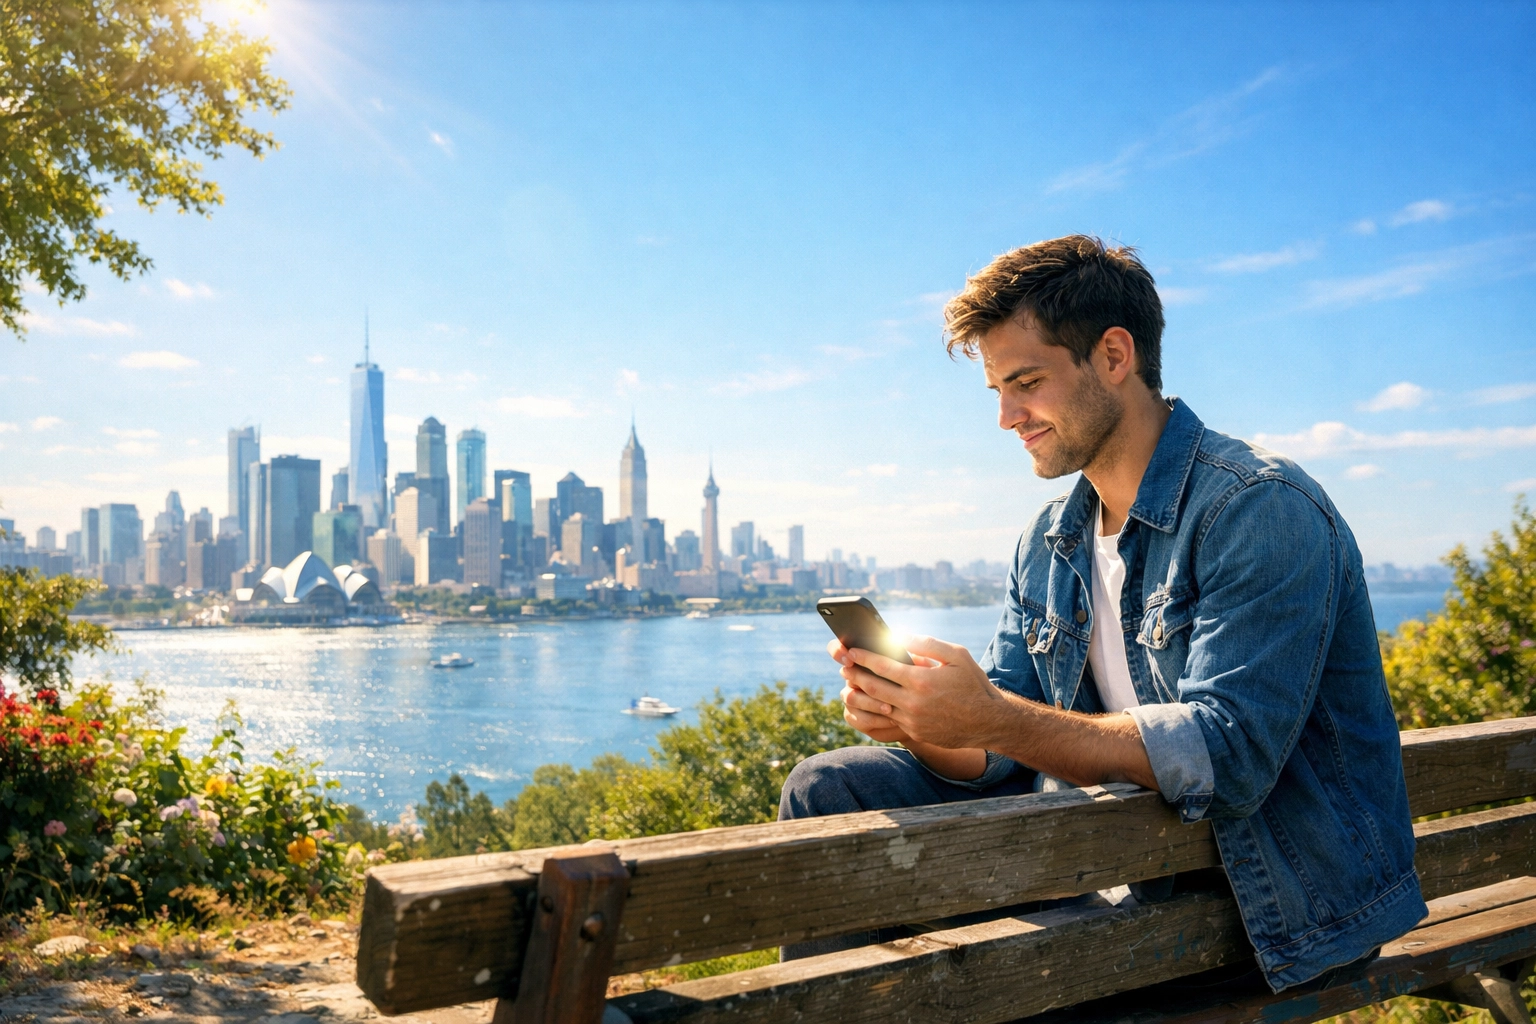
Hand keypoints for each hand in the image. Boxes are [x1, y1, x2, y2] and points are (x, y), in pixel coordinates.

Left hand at [838, 634, 1005, 749]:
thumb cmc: (973, 683)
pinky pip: (890, 720)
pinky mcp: (915, 734)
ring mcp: (913, 721)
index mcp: (921, 680)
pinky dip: (877, 710)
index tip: (851, 650)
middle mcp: (913, 703)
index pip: (882, 666)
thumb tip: (899, 634)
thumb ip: (926, 643)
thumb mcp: (956, 655)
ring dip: (860, 696)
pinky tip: (873, 702)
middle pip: (872, 688)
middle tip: (844, 667)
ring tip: (850, 685)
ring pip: (877, 707)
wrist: (989, 722)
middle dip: (854, 675)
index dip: (863, 657)